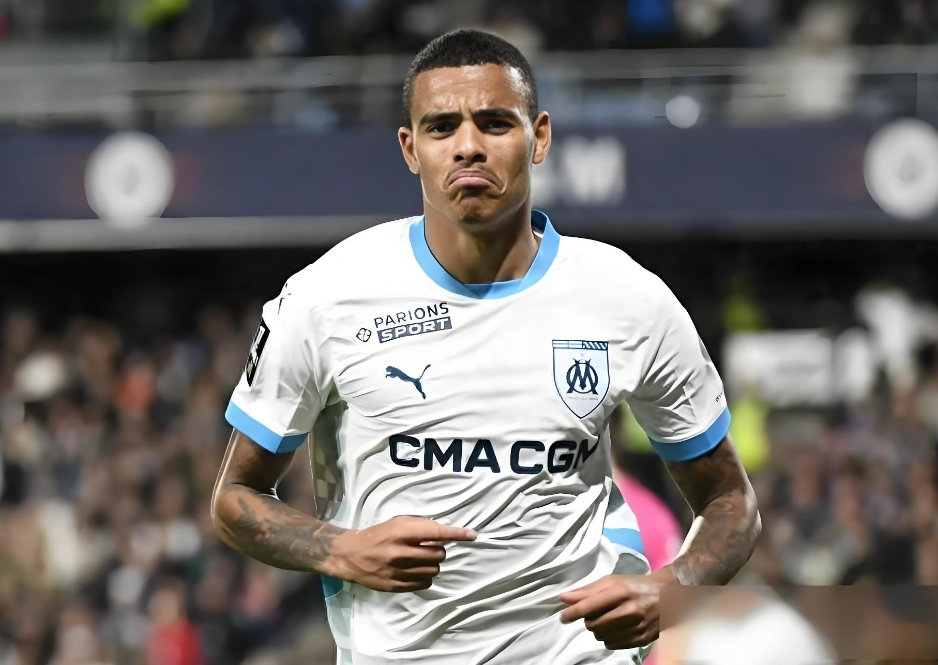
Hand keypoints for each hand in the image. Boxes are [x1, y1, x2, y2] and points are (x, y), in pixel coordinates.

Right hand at [330, 515, 476, 591]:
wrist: (351, 555)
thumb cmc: (378, 535)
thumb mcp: (397, 522)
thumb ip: (420, 526)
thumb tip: (444, 532)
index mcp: (402, 531)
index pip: (437, 532)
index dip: (457, 534)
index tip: (472, 535)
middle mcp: (402, 551)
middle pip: (439, 554)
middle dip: (438, 550)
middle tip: (428, 548)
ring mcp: (399, 571)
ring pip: (434, 570)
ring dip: (432, 565)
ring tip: (420, 560)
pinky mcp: (397, 586)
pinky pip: (425, 584)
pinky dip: (425, 577)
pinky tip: (415, 571)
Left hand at [558, 568, 677, 649]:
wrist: (669, 595)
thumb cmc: (636, 585)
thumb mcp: (613, 581)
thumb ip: (587, 590)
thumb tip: (563, 598)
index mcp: (621, 591)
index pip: (589, 606)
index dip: (572, 613)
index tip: (563, 618)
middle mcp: (630, 610)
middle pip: (593, 624)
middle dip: (589, 620)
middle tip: (596, 613)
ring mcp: (638, 627)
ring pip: (601, 637)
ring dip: (599, 630)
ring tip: (608, 619)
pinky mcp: (642, 639)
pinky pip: (613, 645)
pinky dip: (609, 638)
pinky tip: (617, 627)